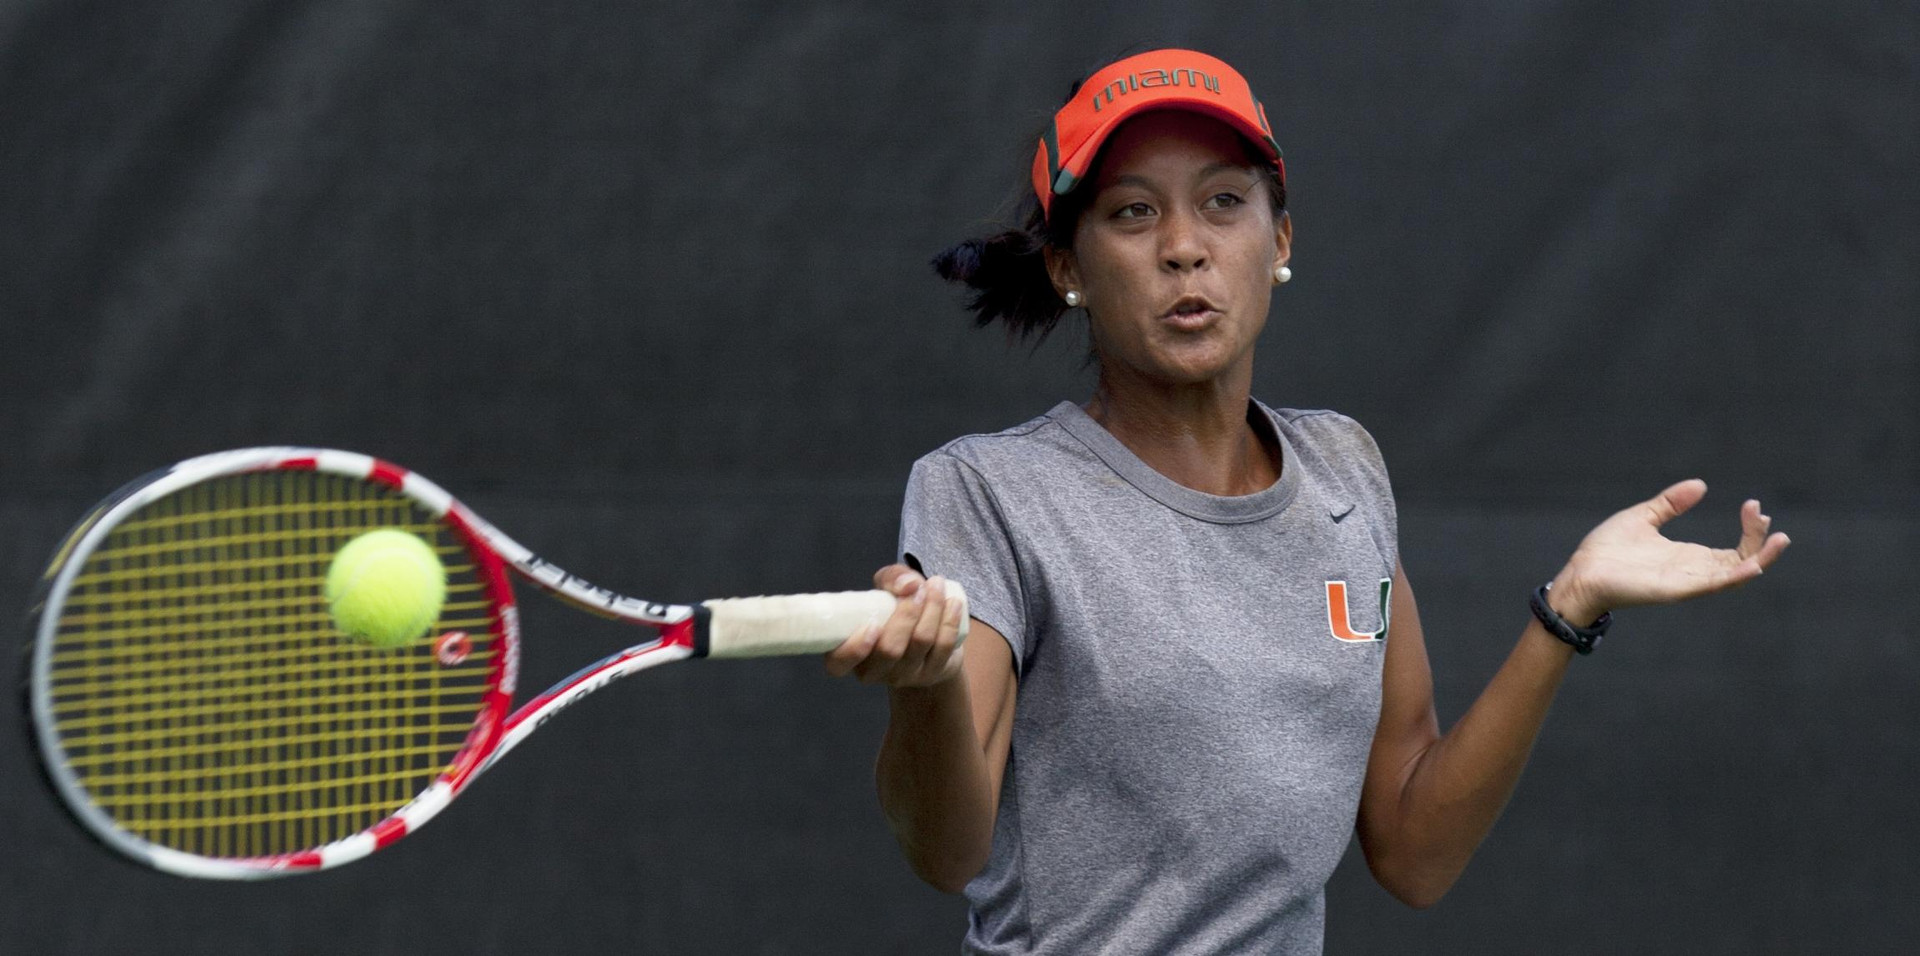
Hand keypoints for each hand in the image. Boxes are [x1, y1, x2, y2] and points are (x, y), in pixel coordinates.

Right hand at [823, 564, 968, 686]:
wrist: (926, 639)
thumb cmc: (893, 613)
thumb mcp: (885, 589)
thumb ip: (891, 578)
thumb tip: (908, 585)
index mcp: (849, 654)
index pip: (839, 664)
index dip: (855, 649)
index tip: (873, 624)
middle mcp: (874, 671)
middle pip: (889, 649)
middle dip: (906, 614)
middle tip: (917, 587)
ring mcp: (904, 676)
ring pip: (919, 643)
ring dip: (932, 609)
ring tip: (936, 585)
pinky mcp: (931, 674)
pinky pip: (942, 647)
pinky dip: (949, 621)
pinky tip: (953, 603)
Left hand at [1550, 479, 1790, 623]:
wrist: (1580, 572)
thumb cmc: (1607, 550)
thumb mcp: (1644, 517)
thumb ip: (1672, 503)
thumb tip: (1701, 485)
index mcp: (1690, 557)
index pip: (1735, 548)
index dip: (1751, 529)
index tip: (1753, 504)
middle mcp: (1695, 572)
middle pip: (1743, 561)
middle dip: (1760, 541)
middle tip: (1764, 515)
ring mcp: (1688, 582)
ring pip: (1736, 575)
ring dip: (1760, 558)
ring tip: (1778, 539)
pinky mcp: (1676, 590)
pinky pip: (1713, 585)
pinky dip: (1735, 576)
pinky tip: (1752, 564)